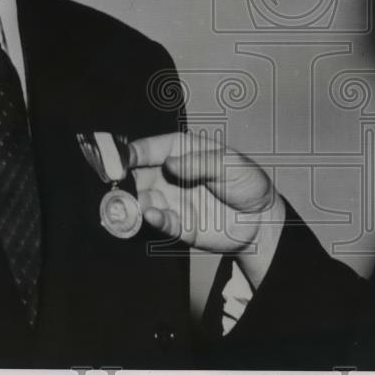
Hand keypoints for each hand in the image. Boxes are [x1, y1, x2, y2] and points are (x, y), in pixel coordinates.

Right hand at [126, 131, 285, 287]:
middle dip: (123, 178)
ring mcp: (173, 201)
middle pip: (139, 174)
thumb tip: (170, 164)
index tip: (119, 157)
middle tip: (112, 182)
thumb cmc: (248, 184)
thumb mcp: (232, 166)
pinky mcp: (179, 226)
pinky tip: (150, 214)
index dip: (134, 151)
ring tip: (128, 202)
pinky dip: (152, 219)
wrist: (261, 220)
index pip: (152, 148)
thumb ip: (201, 163)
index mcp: (184, 152)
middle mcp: (172, 176)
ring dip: (132, 201)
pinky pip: (160, 222)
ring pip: (143, 199)